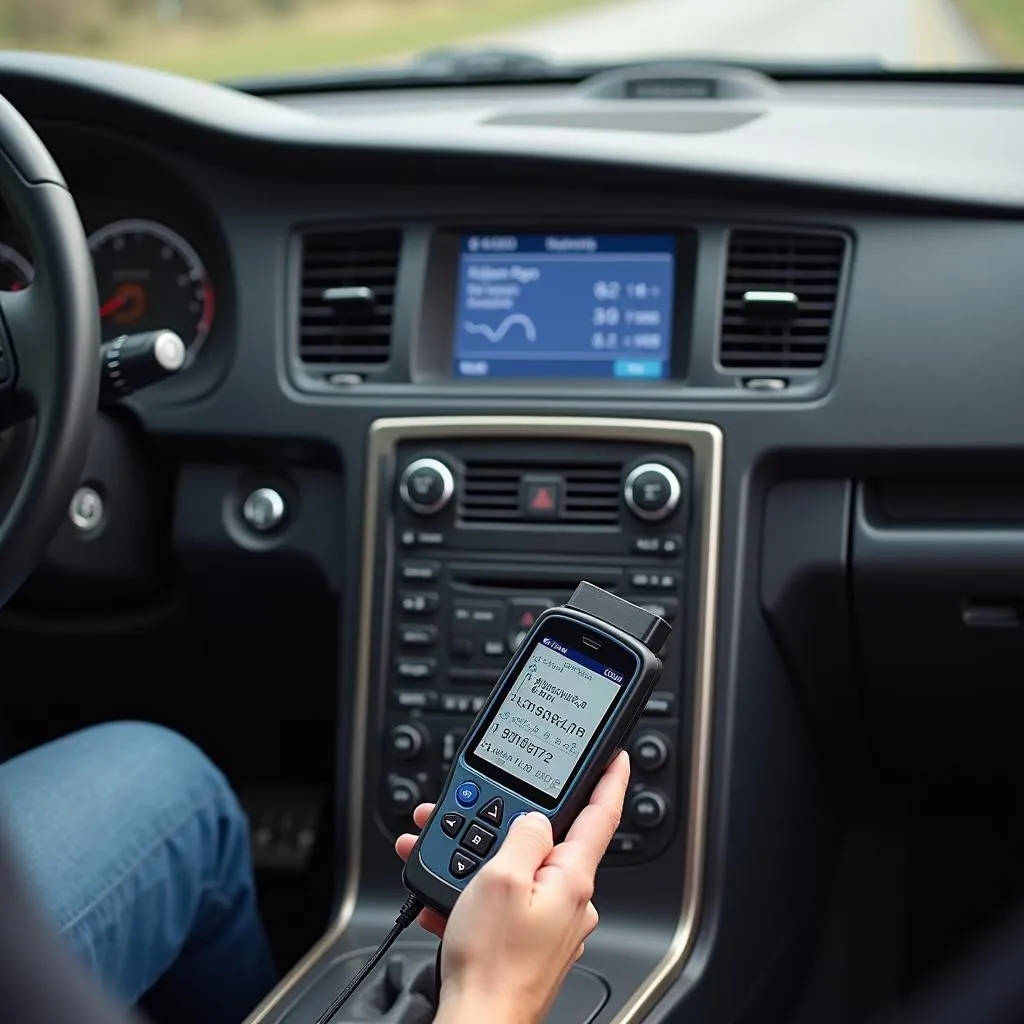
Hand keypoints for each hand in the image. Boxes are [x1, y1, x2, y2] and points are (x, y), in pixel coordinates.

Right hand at [394, 751, 629, 1023]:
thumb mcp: (501, 879)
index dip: (609, 779)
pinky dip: (477, 892)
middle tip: (470, 808)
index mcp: (572, 879)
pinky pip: (507, 902)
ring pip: (518, 872)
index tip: (616, 755)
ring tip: (439, 857)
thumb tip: (534, 818)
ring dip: (478, 859)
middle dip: (503, 822)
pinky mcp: (531, 944)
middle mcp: (569, 901)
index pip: (601, 815)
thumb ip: (522, 836)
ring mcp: (551, 924)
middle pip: (544, 841)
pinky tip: (447, 897)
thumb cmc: (493, 963)